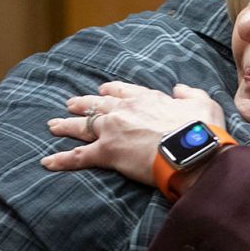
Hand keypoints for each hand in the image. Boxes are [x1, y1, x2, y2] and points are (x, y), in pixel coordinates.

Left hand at [42, 81, 225, 185]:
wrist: (190, 150)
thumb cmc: (200, 129)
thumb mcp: (202, 103)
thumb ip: (189, 93)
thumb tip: (180, 88)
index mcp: (145, 98)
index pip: (122, 91)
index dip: (110, 91)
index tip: (103, 91)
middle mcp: (123, 110)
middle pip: (96, 105)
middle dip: (82, 104)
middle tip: (70, 104)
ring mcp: (111, 130)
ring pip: (82, 126)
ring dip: (66, 125)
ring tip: (53, 125)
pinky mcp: (106, 152)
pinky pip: (78, 156)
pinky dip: (61, 159)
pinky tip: (46, 162)